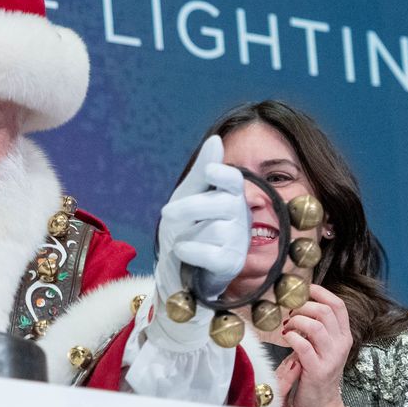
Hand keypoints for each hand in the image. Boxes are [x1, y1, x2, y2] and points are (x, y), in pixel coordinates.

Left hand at [155, 136, 248, 301]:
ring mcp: (239, 241)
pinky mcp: (232, 264)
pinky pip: (208, 253)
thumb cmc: (186, 227)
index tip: (210, 171)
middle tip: (166, 213)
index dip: (224, 175)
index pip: (234, 181)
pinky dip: (189, 251)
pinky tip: (185, 252)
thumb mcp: (187, 195)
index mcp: (231, 195)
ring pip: (212, 230)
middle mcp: (241, 216)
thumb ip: (201, 172)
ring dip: (188, 234)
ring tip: (188, 240)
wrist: (179, 268)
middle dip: (189, 207)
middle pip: (221, 204)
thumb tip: (216, 139)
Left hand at [273, 285, 355, 406]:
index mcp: (343, 336)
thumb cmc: (316, 373)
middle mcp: (341, 345)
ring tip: (287, 326)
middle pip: (325, 311)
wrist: (320, 405)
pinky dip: (292, 337)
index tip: (304, 289)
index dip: (320, 292)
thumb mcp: (322, 347)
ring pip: (316, 326)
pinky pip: (304, 345)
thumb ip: (317, 328)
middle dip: (303, 306)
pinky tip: (286, 338)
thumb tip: (298, 304)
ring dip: (296, 321)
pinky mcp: (318, 370)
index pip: (338, 305)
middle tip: (290, 312)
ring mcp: (331, 358)